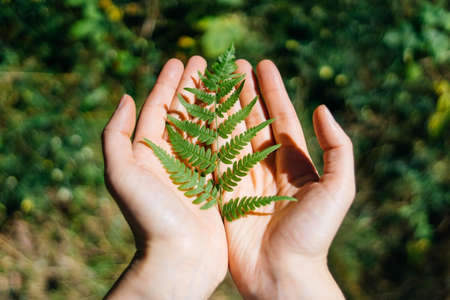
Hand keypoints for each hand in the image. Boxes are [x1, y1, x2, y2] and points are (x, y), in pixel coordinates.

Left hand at [102, 57, 227, 298]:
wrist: (178, 260)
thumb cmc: (149, 218)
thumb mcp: (121, 174)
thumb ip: (115, 135)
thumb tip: (125, 97)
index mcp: (147, 154)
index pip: (157, 109)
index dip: (168, 84)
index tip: (180, 61)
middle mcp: (170, 159)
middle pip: (182, 113)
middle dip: (192, 87)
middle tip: (204, 62)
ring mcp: (194, 170)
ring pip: (204, 127)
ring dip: (212, 102)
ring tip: (223, 79)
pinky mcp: (215, 183)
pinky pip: (222, 148)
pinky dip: (228, 128)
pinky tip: (237, 111)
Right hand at [223, 59, 354, 298]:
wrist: (283, 274)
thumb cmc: (313, 234)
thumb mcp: (338, 189)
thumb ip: (337, 147)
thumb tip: (321, 108)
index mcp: (294, 163)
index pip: (281, 117)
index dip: (272, 90)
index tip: (263, 64)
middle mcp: (266, 166)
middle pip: (252, 120)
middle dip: (243, 92)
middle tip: (233, 65)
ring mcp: (242, 178)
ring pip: (230, 133)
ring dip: (222, 106)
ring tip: (214, 81)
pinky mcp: (222, 192)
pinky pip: (212, 157)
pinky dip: (205, 134)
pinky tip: (198, 113)